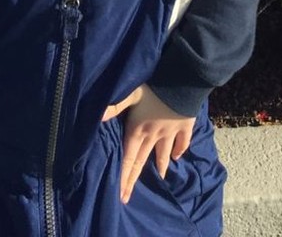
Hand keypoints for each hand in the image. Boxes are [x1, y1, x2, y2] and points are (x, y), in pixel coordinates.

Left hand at [102, 84, 194, 203]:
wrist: (184, 83)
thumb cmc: (154, 88)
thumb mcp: (132, 94)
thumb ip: (115, 106)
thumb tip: (97, 118)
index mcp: (138, 130)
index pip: (128, 159)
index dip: (124, 178)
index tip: (122, 196)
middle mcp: (153, 136)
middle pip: (142, 161)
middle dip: (134, 180)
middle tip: (129, 198)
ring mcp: (170, 133)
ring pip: (163, 154)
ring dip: (160, 167)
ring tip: (160, 179)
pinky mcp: (185, 126)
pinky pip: (182, 142)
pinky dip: (180, 150)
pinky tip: (177, 156)